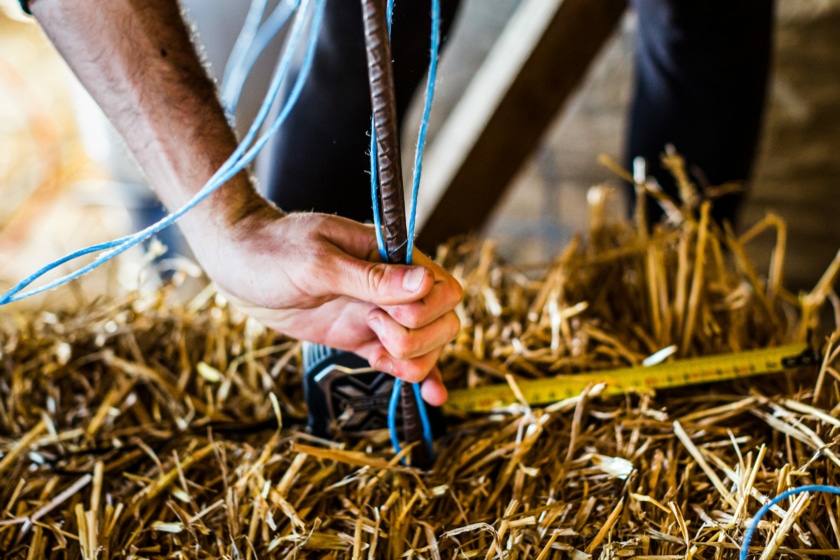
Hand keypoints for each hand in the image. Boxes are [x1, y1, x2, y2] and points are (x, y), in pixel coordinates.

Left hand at [190, 205, 462, 405]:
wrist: (238, 265)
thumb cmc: (273, 250)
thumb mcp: (319, 262)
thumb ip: (372, 277)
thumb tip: (424, 282)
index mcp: (391, 255)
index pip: (443, 288)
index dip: (427, 310)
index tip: (387, 314)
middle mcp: (393, 286)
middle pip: (443, 321)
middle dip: (418, 338)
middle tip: (375, 329)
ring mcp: (378, 314)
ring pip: (427, 345)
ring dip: (413, 360)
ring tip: (376, 355)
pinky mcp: (361, 337)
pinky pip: (400, 360)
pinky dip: (418, 377)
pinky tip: (429, 396)